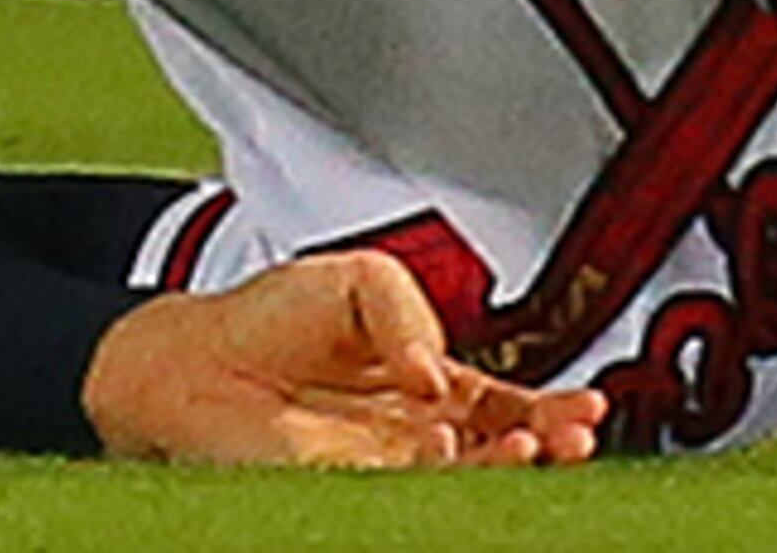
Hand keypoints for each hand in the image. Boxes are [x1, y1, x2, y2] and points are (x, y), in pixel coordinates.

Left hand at [81, 250, 608, 467]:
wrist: (189, 361)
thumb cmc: (267, 319)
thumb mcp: (357, 280)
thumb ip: (408, 311)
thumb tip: (438, 372)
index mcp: (432, 386)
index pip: (511, 409)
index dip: (554, 413)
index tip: (587, 409)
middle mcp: (417, 435)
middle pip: (504, 453)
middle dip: (550, 445)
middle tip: (576, 435)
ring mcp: (384, 470)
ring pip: (465, 481)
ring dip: (507, 469)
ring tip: (533, 447)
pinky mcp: (346, 492)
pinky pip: (406, 496)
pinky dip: (439, 480)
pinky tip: (449, 452)